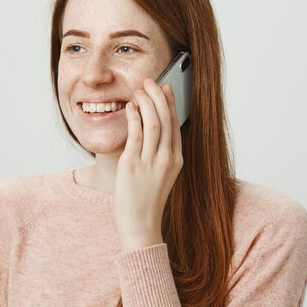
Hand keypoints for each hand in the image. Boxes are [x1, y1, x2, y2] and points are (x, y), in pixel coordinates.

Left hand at [113, 78, 183, 251]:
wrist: (140, 225)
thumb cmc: (146, 201)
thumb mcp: (160, 176)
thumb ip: (159, 155)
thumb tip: (152, 132)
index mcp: (176, 160)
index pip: (175, 125)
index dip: (170, 104)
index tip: (165, 88)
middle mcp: (167, 159)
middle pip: (166, 119)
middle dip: (158, 97)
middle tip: (150, 82)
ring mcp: (151, 162)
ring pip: (153, 123)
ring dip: (146, 102)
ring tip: (140, 89)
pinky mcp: (133, 165)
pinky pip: (135, 135)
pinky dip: (134, 117)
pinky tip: (131, 106)